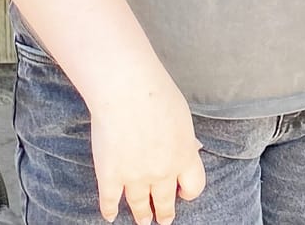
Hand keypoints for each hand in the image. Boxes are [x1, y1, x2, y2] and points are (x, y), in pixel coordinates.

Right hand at [84, 62, 205, 222]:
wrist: (128, 92)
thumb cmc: (158, 95)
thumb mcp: (183, 118)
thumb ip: (184, 139)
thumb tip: (191, 148)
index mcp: (184, 156)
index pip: (194, 186)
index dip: (189, 191)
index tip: (183, 193)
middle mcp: (162, 172)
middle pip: (165, 200)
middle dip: (165, 211)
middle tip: (164, 219)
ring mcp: (135, 177)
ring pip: (139, 204)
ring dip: (141, 214)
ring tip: (143, 220)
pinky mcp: (110, 176)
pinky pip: (110, 200)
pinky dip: (110, 210)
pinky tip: (110, 216)